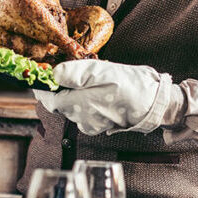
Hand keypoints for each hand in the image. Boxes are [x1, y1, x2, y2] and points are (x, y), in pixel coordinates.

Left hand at [32, 59, 164, 134]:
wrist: (153, 103)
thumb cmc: (129, 86)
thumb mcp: (100, 71)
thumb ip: (74, 73)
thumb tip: (53, 75)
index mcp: (76, 105)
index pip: (48, 100)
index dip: (44, 88)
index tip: (45, 76)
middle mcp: (80, 119)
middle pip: (61, 104)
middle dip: (64, 89)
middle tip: (77, 74)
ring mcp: (91, 124)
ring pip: (73, 108)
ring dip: (77, 95)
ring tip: (94, 83)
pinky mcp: (101, 126)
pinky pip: (86, 114)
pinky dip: (88, 103)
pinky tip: (102, 94)